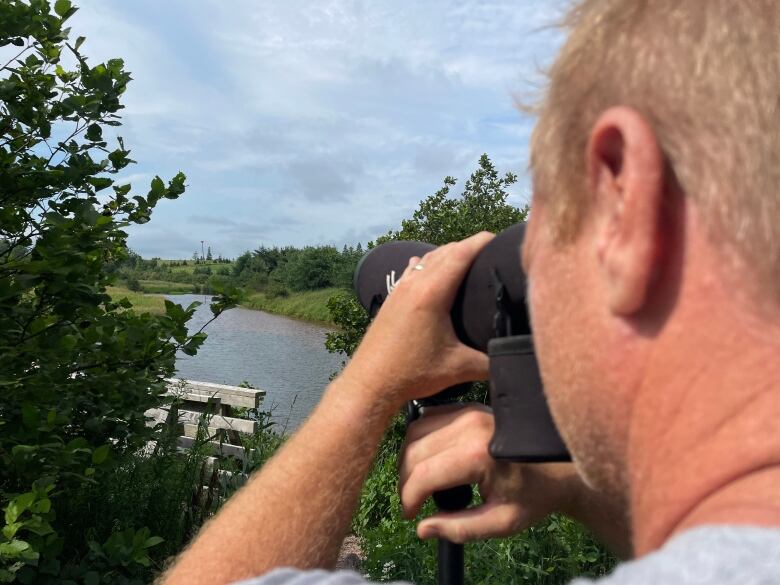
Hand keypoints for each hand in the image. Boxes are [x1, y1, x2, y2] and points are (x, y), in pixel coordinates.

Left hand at [343, 232, 493, 405]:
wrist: (370, 383)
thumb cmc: (412, 374)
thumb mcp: (459, 368)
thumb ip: (491, 362)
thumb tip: (515, 357)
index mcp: (432, 293)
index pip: (461, 253)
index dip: (482, 241)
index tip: (500, 238)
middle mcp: (414, 283)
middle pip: (446, 251)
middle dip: (470, 246)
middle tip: (493, 252)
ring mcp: (399, 289)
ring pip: (427, 258)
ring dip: (448, 254)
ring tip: (469, 262)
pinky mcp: (391, 298)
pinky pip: (413, 269)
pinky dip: (428, 265)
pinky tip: (432, 271)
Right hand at [399, 404, 578, 542]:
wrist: (562, 467)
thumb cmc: (535, 496)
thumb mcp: (501, 523)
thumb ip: (460, 528)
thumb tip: (422, 529)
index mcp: (478, 455)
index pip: (423, 475)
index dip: (409, 498)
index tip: (410, 515)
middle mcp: (470, 425)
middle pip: (414, 450)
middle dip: (405, 481)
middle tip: (411, 502)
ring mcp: (468, 411)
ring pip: (416, 431)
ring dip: (408, 458)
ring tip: (417, 483)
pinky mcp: (468, 406)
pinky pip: (429, 417)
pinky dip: (420, 438)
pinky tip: (428, 459)